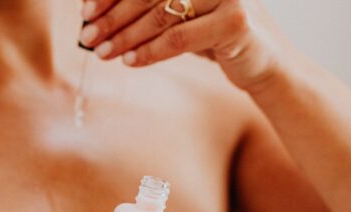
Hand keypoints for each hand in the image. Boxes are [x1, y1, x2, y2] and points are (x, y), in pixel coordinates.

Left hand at [79, 0, 291, 91]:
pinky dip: (150, 51)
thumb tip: (94, 9)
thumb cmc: (215, 37)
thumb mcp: (181, 17)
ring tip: (103, 52)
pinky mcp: (235, 22)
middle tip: (88, 35)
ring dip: (126, 36)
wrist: (265, 63)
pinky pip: (179, 38)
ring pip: (162, 15)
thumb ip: (150, 8)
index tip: (86, 10)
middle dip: (113, 15)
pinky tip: (130, 61)